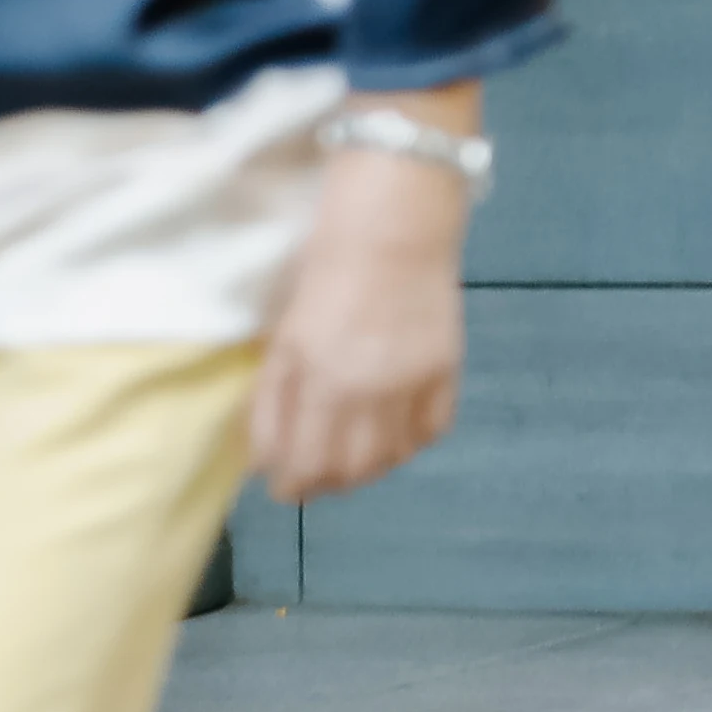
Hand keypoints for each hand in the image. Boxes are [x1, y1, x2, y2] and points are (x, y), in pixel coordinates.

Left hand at [250, 130, 474, 500]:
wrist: (393, 227)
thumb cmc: (323, 276)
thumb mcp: (283, 340)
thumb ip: (270, 403)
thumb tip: (265, 460)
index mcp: (316, 382)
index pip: (304, 465)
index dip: (291, 485)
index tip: (286, 484)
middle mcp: (366, 392)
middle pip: (349, 472)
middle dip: (327, 482)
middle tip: (318, 474)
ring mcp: (411, 383)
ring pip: (391, 458)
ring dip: (369, 467)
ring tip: (355, 453)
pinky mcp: (446, 370)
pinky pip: (431, 431)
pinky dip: (411, 441)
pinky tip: (396, 429)